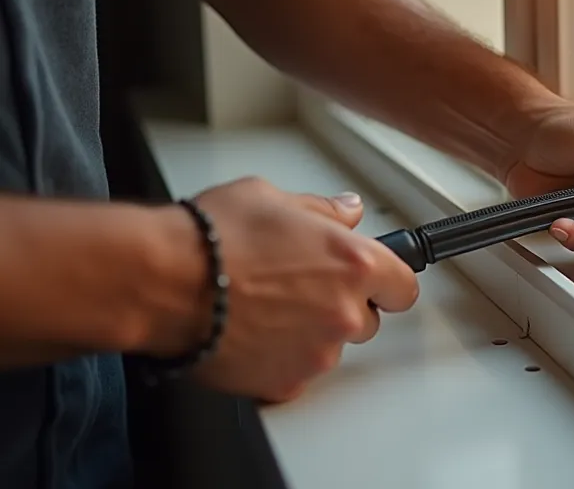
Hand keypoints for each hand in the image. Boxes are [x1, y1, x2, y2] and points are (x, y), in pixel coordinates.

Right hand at [177, 177, 418, 401]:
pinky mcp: (284, 383)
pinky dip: (278, 359)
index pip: (403, 285)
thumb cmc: (210, 239)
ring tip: (263, 309)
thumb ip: (322, 210)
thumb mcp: (272, 199)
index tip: (376, 282)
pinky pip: (294, 372)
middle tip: (298, 289)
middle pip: (367, 320)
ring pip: (329, 347)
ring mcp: (316, 353)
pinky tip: (249, 334)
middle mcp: (343, 313)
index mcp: (353, 264)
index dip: (386, 281)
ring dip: (309, 334)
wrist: (161, 283)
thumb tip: (345, 211)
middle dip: (341, 307)